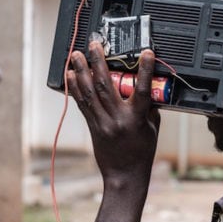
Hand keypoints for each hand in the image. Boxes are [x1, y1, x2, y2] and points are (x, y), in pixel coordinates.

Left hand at [67, 42, 160, 184]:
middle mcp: (117, 119)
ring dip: (82, 71)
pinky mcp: (92, 126)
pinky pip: (82, 104)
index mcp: (137, 119)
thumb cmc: (141, 153)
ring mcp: (102, 123)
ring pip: (90, 92)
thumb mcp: (152, 128)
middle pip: (106, 85)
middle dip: (99, 62)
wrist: (125, 176)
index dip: (145, 70)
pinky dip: (75, 88)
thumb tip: (145, 86)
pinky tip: (70, 76)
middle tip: (95, 45)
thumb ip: (149, 106)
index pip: (143, 89)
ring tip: (77, 55)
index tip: (146, 53)